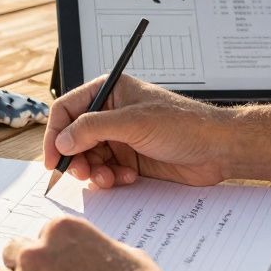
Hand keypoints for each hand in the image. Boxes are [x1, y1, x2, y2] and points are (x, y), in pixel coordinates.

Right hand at [44, 74, 237, 188]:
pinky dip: (111, 178)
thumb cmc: (184, 124)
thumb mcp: (133, 122)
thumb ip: (92, 129)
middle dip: (75, 158)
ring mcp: (120, 138)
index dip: (55, 134)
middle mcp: (110, 114)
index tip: (52, 158)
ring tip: (109, 178)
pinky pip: (106, 172)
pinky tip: (129, 177)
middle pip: (73, 138)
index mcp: (109, 92)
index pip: (67, 110)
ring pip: (88, 158)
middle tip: (81, 173)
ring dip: (94, 172)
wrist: (218, 149)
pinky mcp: (130, 159)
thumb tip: (62, 140)